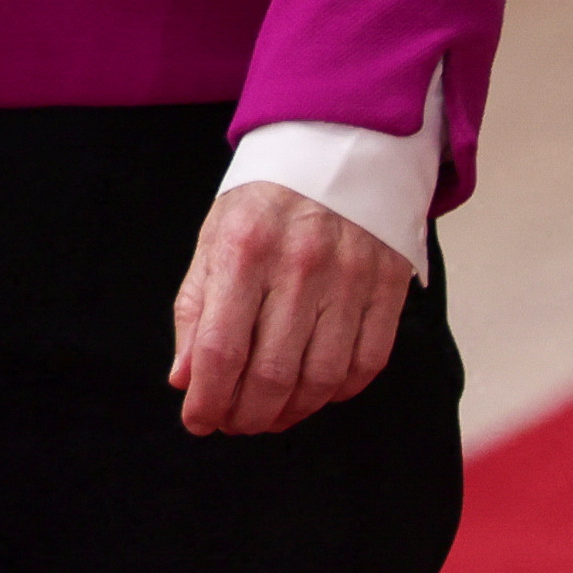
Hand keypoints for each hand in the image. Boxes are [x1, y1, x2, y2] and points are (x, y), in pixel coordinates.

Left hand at [168, 181, 414, 436]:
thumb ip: (196, 307)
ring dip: (290, 412)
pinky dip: (338, 393)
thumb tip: (184, 378)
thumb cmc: (265, 201)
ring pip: (320, 379)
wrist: (338, 149)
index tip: (198, 420)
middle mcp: (298, 266)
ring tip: (269, 415)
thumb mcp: (215, 237)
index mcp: (243, 249)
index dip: (207, 397)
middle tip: (233, 423)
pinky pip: (366, 364)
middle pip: (271, 373)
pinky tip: (314, 392)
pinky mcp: (389, 289)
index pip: (220, 347)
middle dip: (246, 415)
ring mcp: (350, 279)